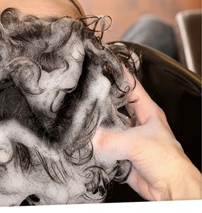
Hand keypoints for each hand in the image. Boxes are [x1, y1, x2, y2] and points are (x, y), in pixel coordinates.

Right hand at [93, 70, 200, 200]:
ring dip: (98, 124)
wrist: (170, 188)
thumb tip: (91, 137)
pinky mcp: (122, 152)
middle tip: (86, 93)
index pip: (131, 86)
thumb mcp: (137, 143)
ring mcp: (130, 137)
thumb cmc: (167, 161)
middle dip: (102, 100)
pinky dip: (97, 143)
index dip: (118, 73)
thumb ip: (111, 139)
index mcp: (147, 111)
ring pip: (109, 125)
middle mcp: (137, 122)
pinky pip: (106, 144)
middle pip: (117, 105)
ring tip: (83, 117)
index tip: (103, 63)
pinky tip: (88, 139)